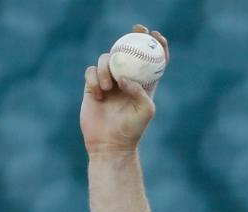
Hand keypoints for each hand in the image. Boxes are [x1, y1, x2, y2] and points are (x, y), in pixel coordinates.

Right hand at [80, 24, 169, 155]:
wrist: (109, 144)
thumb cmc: (132, 130)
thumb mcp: (145, 111)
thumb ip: (139, 91)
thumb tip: (125, 77)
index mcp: (144, 84)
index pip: (153, 61)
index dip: (157, 46)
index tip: (156, 36)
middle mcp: (127, 80)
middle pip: (129, 51)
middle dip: (132, 37)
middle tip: (135, 30)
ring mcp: (109, 82)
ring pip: (107, 58)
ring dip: (107, 68)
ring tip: (108, 87)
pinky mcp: (92, 86)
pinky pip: (91, 71)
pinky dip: (94, 79)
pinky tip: (98, 94)